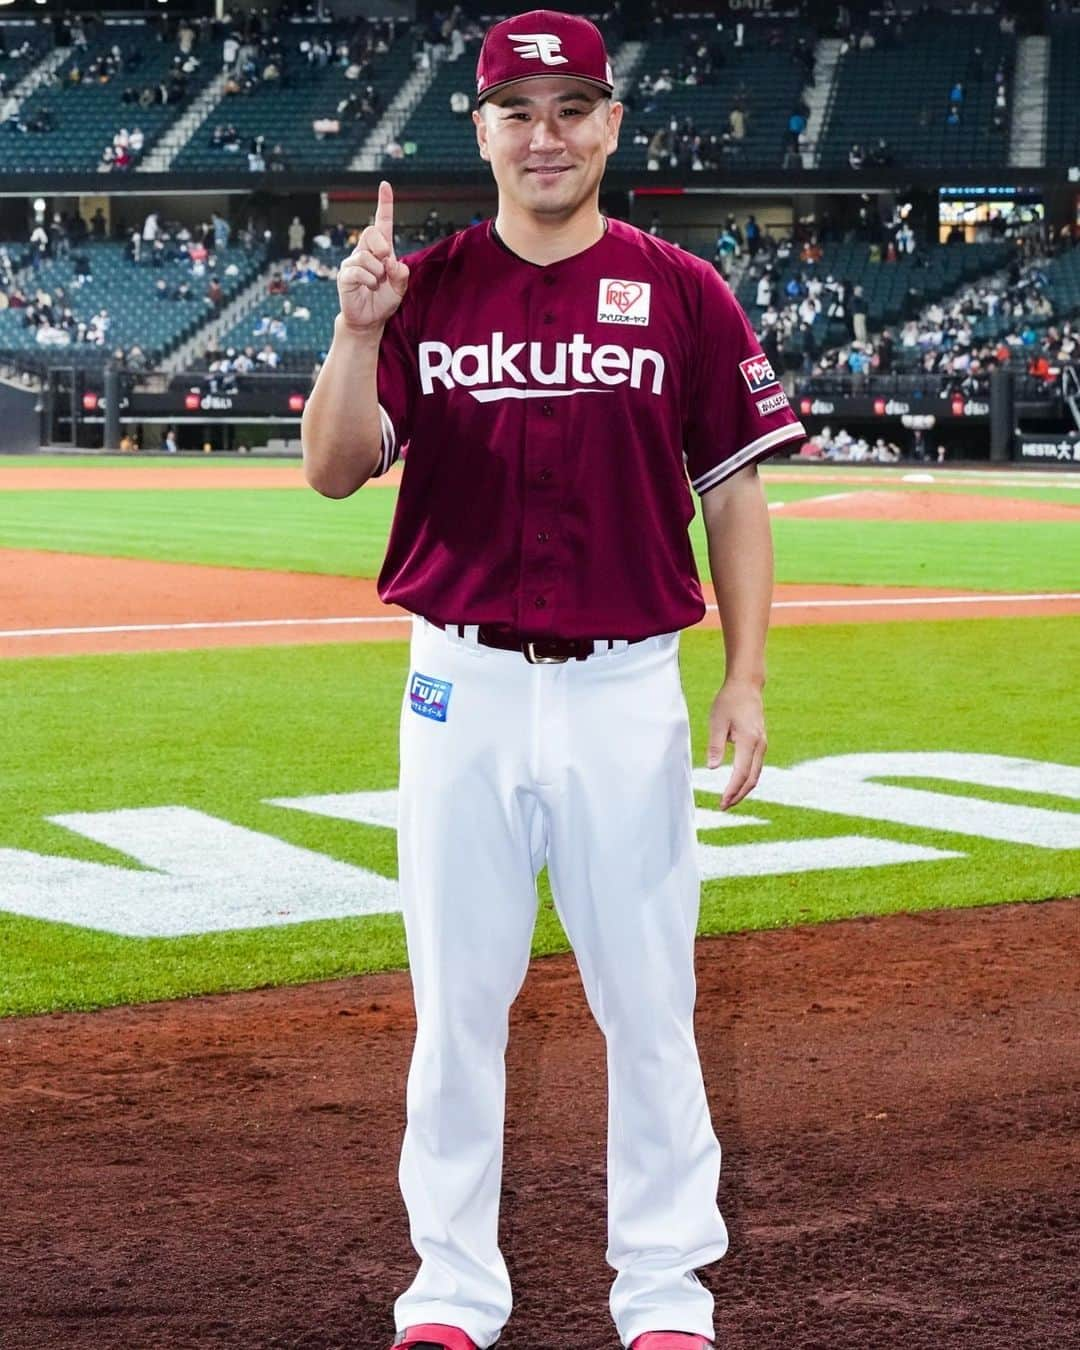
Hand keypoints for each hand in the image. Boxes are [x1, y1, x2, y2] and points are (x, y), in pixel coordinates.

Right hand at [337, 180, 408, 333]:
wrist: (370, 320)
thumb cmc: (384, 301)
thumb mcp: (400, 289)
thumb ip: (401, 275)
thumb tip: (393, 263)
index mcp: (381, 250)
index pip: (382, 223)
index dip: (384, 204)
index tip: (385, 185)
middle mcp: (365, 251)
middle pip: (371, 232)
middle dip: (382, 246)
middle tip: (386, 263)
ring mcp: (352, 262)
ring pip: (366, 255)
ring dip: (377, 272)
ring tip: (377, 283)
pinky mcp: (344, 275)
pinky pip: (357, 270)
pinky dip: (369, 280)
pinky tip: (370, 287)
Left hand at [706, 680, 766, 809]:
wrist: (746, 685)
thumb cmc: (729, 701)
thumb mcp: (717, 721)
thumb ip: (715, 745)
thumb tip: (712, 768)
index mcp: (749, 741)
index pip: (741, 774)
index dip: (732, 791)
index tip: (721, 802)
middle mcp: (760, 745)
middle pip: (752, 779)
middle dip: (738, 795)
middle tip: (723, 807)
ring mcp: (762, 744)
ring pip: (756, 774)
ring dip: (743, 789)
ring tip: (728, 800)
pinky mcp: (760, 742)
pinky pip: (756, 766)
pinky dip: (747, 779)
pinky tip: (736, 784)